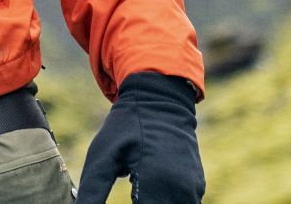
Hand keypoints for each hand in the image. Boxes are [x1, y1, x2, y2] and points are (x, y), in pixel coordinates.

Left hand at [78, 72, 203, 202]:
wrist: (160, 98)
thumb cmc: (126, 126)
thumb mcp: (102, 156)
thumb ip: (92, 192)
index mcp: (158, 184)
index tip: (122, 197)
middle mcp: (183, 190)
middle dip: (140, 203)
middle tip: (128, 179)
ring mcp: (194, 188)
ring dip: (152, 201)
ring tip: (134, 178)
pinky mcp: (197, 185)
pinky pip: (181, 201)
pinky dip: (163, 198)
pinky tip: (144, 182)